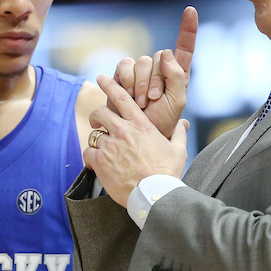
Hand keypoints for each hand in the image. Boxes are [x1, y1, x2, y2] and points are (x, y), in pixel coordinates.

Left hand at [83, 73, 188, 208]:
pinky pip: (88, 152)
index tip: (101, 77)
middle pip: (100, 112)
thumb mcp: (177, 150)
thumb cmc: (166, 173)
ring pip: (93, 135)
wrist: (154, 194)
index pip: (121, 97)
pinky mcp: (100, 161)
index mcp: (141, 125)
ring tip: (102, 150)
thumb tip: (183, 124)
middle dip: (96, 116)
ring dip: (96, 141)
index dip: (109, 85)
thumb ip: (178, 134)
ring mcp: (110, 145)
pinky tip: (98, 164)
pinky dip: (91, 157)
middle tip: (97, 122)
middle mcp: (123, 131)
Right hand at [113, 6, 196, 138]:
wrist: (135, 134)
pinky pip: (123, 66)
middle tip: (152, 101)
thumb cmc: (161, 123)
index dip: (187, 29)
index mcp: (177, 74)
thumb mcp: (177, 102)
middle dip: (155, 81)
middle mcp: (159, 69)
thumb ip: (177, 77)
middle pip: (157, 57)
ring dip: (139, 84)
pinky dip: (125, 81)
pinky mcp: (121, 75)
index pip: (184, 47)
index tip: (190, 10)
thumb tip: (167, 53)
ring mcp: (139, 71)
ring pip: (140, 62)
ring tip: (140, 102)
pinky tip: (126, 95)